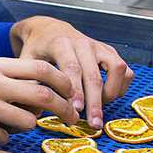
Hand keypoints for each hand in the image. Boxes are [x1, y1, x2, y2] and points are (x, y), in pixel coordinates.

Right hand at [0, 57, 75, 144]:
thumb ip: (7, 79)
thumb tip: (43, 91)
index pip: (42, 68)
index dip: (64, 82)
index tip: (72, 94)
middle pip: (44, 95)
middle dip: (63, 109)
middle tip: (69, 119)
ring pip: (28, 121)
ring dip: (25, 127)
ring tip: (6, 126)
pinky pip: (5, 138)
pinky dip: (0, 140)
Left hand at [9, 16, 131, 128]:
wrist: (48, 29)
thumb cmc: (36, 49)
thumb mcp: (27, 61)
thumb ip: (30, 82)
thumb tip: (34, 109)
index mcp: (60, 44)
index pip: (72, 68)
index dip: (76, 91)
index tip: (76, 110)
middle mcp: (83, 43)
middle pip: (94, 74)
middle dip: (95, 102)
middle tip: (94, 124)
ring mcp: (98, 46)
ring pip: (117, 68)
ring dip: (111, 92)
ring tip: (100, 109)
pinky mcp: (109, 51)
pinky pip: (125, 69)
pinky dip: (121, 86)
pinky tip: (108, 98)